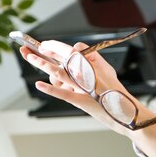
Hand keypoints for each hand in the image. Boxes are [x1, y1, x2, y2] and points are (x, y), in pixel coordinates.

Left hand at [20, 40, 138, 136]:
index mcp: (94, 65)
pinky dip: (49, 89)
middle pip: (61, 59)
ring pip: (59, 73)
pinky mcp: (81, 101)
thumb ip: (92, 56)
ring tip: (30, 57)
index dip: (55, 46)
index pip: (70, 50)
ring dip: (42, 64)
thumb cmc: (114, 91)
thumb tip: (77, 47)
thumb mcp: (107, 69)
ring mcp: (84, 88)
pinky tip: (39, 84)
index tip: (45, 45)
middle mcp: (88, 74)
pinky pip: (62, 94)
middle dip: (44, 53)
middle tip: (30, 49)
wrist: (125, 111)